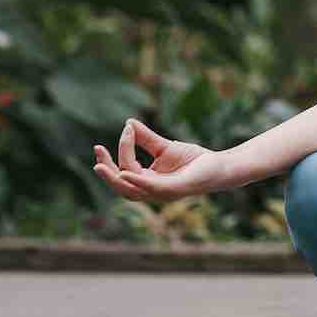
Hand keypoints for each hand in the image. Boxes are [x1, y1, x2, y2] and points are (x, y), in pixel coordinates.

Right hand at [92, 119, 225, 203]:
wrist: (220, 166)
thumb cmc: (193, 160)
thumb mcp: (165, 147)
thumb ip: (146, 138)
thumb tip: (128, 122)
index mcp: (147, 181)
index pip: (125, 169)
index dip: (122, 149)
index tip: (127, 128)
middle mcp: (152, 191)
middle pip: (121, 185)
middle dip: (106, 170)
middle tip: (97, 151)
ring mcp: (163, 193)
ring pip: (131, 191)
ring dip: (114, 178)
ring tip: (100, 165)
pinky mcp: (175, 190)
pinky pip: (152, 188)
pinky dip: (137, 182)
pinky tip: (125, 173)